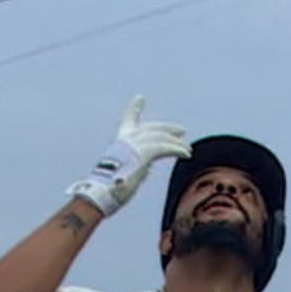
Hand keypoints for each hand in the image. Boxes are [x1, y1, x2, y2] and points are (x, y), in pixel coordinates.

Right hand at [65, 95, 189, 219]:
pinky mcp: (144, 152)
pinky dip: (177, 150)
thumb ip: (137, 164)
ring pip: (162, 138)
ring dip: (176, 143)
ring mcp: (134, 144)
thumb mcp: (125, 172)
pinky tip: (186, 154)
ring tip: (188, 150)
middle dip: (168, 128)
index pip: (128, 120)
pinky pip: (165, 148)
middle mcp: (126, 139)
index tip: (140, 98)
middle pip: (152, 128)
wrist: (102, 193)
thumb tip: (148, 166)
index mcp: (119, 142)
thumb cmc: (110, 190)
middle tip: (181, 131)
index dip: (134, 109)